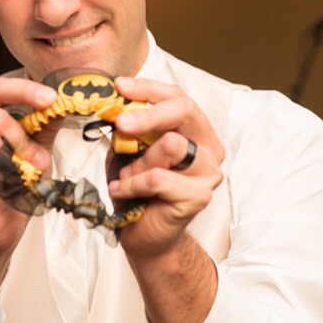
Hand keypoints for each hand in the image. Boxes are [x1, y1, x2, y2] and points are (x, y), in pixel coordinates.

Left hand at [108, 76, 224, 258]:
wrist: (146, 235)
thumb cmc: (139, 190)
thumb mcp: (130, 150)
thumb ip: (129, 128)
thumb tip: (114, 103)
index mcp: (196, 131)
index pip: (177, 97)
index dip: (149, 88)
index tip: (120, 86)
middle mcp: (209, 148)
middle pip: (184, 110)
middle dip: (148, 114)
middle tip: (120, 122)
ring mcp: (208, 172)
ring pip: (171, 145)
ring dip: (138, 161)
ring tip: (126, 176)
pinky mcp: (199, 196)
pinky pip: (158, 178)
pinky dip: (133, 184)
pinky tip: (124, 191)